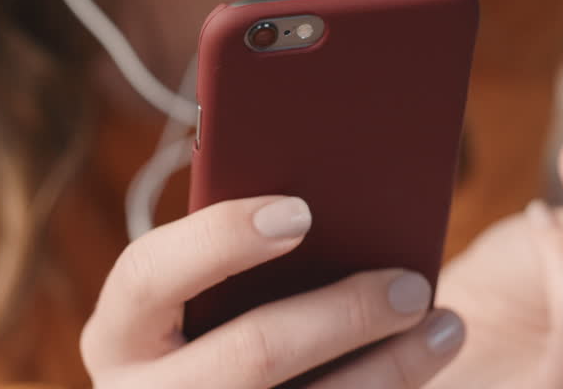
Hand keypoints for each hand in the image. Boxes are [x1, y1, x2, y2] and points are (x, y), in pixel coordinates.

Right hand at [80, 196, 465, 387]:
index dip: (223, 237)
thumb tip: (315, 195)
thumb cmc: (200, 328)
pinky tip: (425, 362)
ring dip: (390, 368)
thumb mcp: (189, 297)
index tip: (301, 212)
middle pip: (251, 355)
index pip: (151, 273)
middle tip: (410, 284)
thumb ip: (227, 251)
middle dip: (341, 316)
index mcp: (118, 330)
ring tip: (444, 326)